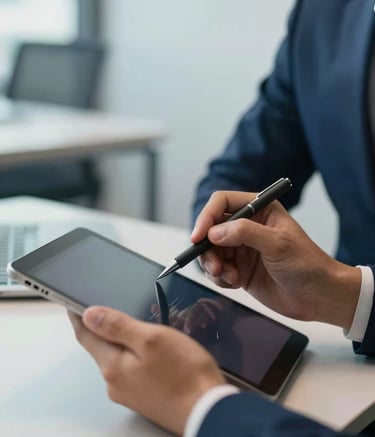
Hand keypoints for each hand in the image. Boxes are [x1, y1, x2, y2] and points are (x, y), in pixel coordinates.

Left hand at [69, 307, 224, 434]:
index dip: (79, 315)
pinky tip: (153, 350)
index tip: (74, 303)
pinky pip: (132, 369)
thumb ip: (118, 326)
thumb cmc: (186, 375)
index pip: (86, 335)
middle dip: (104, 327)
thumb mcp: (151, 339)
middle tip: (113, 307)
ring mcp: (130, 392)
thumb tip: (90, 315)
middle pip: (101, 347)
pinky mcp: (144, 396)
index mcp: (113, 365)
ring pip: (118, 357)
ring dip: (123, 340)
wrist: (208, 410)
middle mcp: (116, 382)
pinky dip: (135, 354)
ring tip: (140, 327)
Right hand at [191, 191, 360, 328]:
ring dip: (213, 265)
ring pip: (210, 251)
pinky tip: (236, 283)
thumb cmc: (308, 264)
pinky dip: (220, 278)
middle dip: (208, 248)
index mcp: (260, 210)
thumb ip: (245, 233)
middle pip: (211, 229)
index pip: (222, 203)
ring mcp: (242, 248)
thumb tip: (214, 232)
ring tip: (229, 277)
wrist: (318, 297)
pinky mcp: (239, 269)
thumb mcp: (278, 244)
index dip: (206, 217)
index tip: (199, 237)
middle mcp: (247, 227)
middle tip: (215, 266)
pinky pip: (217, 270)